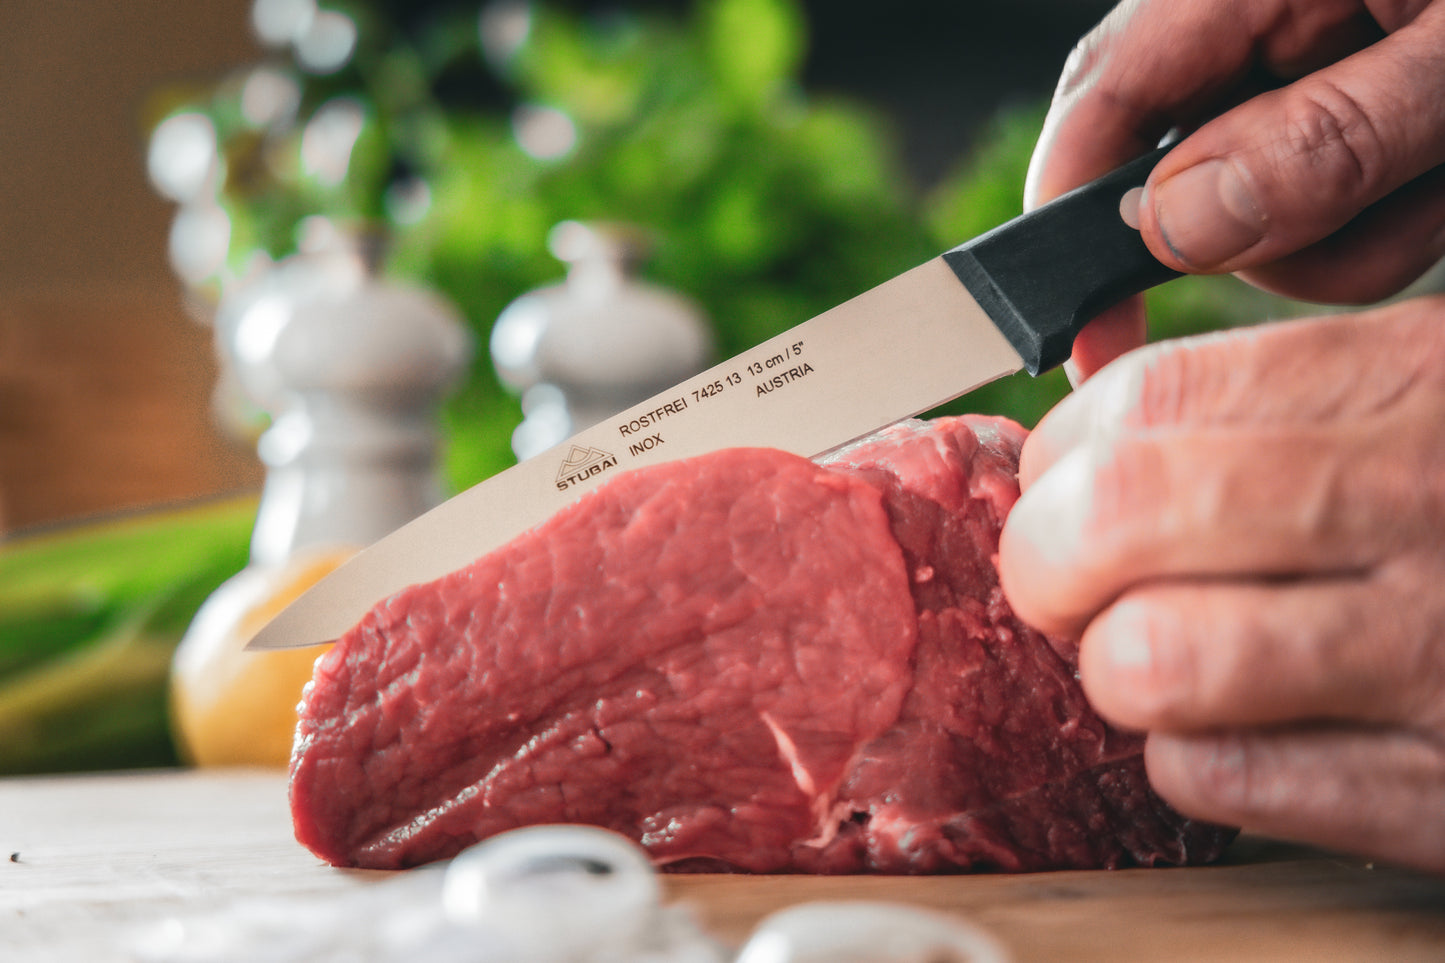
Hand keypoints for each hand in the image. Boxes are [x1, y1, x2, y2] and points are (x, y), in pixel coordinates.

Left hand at [997, 296, 1444, 872]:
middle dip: (1045, 561)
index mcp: (1415, 384)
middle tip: (1067, 580)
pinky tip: (1243, 730)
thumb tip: (1089, 402)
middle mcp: (1424, 505)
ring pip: (1150, 661)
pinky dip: (1193, 758)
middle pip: (1113, 520)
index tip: (1064, 484)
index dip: (1062, 453)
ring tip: (1156, 654)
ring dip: (1117, 667)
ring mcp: (1437, 656)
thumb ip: (1280, 393)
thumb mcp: (1435, 392)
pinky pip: (1220, 777)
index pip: (1143, 402)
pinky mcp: (1444, 790)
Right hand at [1029, 0, 1444, 380]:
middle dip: (1268, 242)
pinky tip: (1443, 173)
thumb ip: (1321, 140)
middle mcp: (1256, 27)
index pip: (1100, 101)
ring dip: (1354, 240)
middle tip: (1391, 203)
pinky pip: (1328, 223)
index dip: (1068, 229)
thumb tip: (1173, 228)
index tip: (1085, 343)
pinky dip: (1392, 226)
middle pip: (1176, 185)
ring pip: (1259, 227)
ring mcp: (1303, 78)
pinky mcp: (1345, 118)